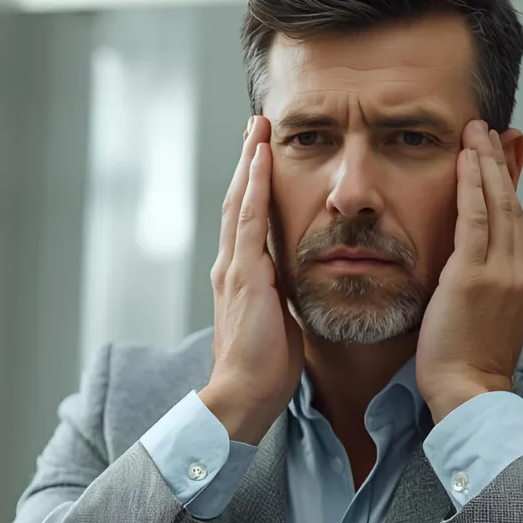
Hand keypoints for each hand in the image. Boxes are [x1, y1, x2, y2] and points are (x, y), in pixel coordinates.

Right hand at [199, 115, 303, 444]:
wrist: (244, 395)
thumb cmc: (264, 371)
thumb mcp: (279, 325)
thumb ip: (281, 302)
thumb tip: (292, 293)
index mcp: (240, 279)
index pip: (245, 222)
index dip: (253, 188)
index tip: (262, 157)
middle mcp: (230, 267)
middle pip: (236, 202)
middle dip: (246, 163)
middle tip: (256, 127)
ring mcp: (234, 268)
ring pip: (238, 202)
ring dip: (248, 163)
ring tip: (257, 129)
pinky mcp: (244, 274)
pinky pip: (248, 220)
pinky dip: (252, 187)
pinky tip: (259, 160)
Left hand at [416, 120, 522, 422]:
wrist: (468, 392)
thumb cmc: (464, 365)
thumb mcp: (479, 318)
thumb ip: (476, 288)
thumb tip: (462, 269)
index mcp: (520, 283)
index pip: (514, 224)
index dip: (506, 188)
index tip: (498, 160)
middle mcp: (518, 272)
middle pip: (511, 206)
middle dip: (500, 165)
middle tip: (489, 131)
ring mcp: (500, 273)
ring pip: (497, 206)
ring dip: (485, 165)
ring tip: (475, 134)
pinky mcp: (474, 277)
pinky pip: (474, 220)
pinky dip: (470, 187)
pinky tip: (465, 161)